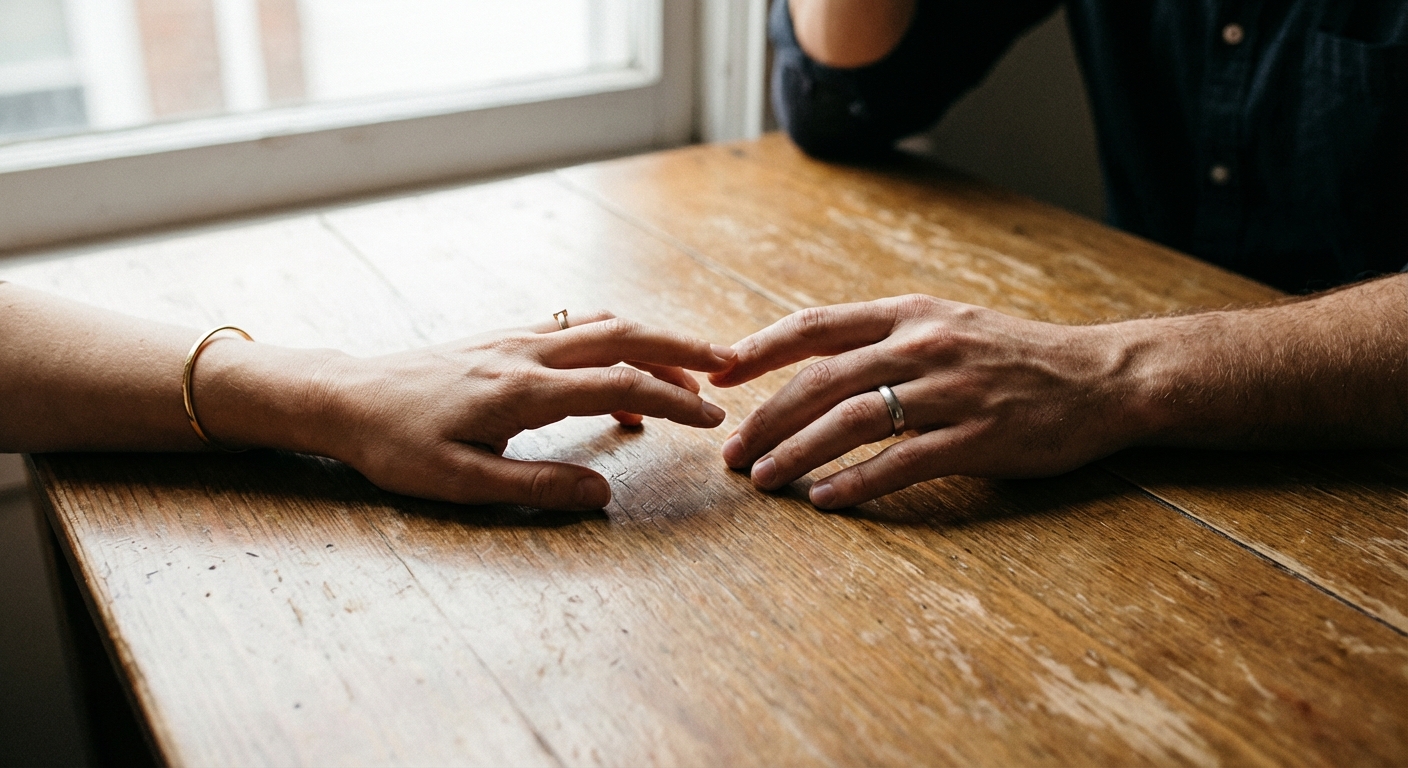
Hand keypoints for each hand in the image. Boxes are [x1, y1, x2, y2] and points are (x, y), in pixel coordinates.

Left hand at [311, 312, 735, 509]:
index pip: (619, 385)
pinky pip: (573, 328)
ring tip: (689, 372)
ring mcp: (515, 337)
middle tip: (730, 364)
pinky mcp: (503, 337)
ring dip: (652, 341)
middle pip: (623, 335)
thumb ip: (536, 486)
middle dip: (683, 348)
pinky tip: (620, 376)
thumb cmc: (396, 445)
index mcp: (523, 390)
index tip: (713, 418)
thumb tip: (603, 495)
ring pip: (601, 325)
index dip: (673, 400)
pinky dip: (613, 342)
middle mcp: (527, 352)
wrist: (345, 398)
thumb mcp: (461, 482)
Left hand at [710, 295, 1140, 508]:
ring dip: (798, 453)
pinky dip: (856, 483)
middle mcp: (924, 345)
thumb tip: (816, 359)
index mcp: (910, 313)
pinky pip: (901, 463)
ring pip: (851, 421)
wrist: (1104, 378)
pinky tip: (826, 499)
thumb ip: (887, 336)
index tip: (718, 375)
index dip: (761, 349)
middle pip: (821, 381)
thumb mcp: (949, 324)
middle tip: (733, 452)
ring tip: (764, 480)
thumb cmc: (1017, 355)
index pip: (816, 325)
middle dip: (767, 418)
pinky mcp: (978, 437)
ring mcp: (952, 391)